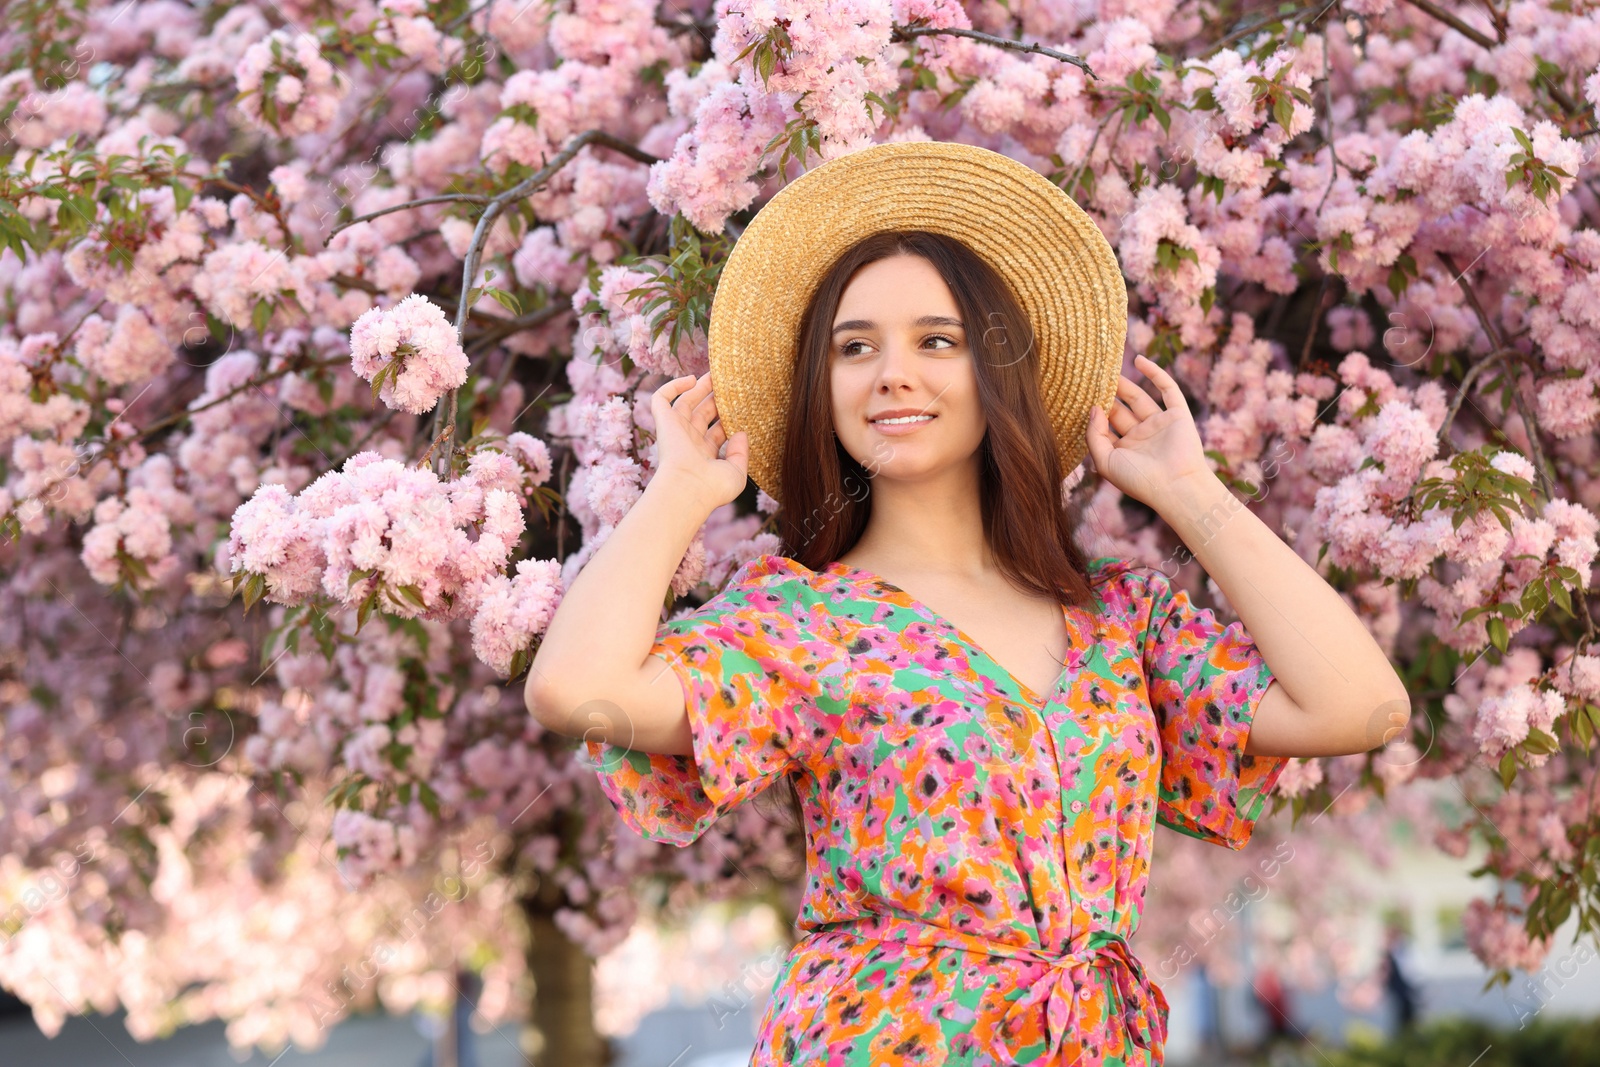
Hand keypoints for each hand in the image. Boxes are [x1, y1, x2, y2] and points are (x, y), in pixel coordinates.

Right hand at [649, 372, 748, 508]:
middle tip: (729, 384)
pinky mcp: (664, 422)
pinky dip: (673, 386)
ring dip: (699, 388)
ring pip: (685, 403)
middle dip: (714, 399)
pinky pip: (661, 398)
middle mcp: (689, 443)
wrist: (687, 488)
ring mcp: (676, 432)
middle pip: (702, 414)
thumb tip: (741, 432)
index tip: (743, 406)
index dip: (728, 419)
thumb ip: (741, 452)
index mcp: (705, 456)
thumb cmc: (712, 488)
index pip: (717, 433)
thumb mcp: (736, 473)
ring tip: (715, 374)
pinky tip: (691, 379)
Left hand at [1085, 354, 1213, 512]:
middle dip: (1107, 395)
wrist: (1175, 486)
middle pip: (1120, 410)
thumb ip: (1094, 435)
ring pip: (1139, 398)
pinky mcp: (1178, 415)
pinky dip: (1155, 373)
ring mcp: (1160, 425)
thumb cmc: (1138, 479)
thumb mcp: (1105, 461)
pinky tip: (1138, 359)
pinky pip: (1167, 389)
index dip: (1094, 411)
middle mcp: (1141, 437)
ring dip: (1124, 383)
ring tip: (1108, 367)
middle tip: (1091, 376)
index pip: (1105, 427)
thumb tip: (1094, 408)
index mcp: (1124, 450)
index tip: (1080, 395)